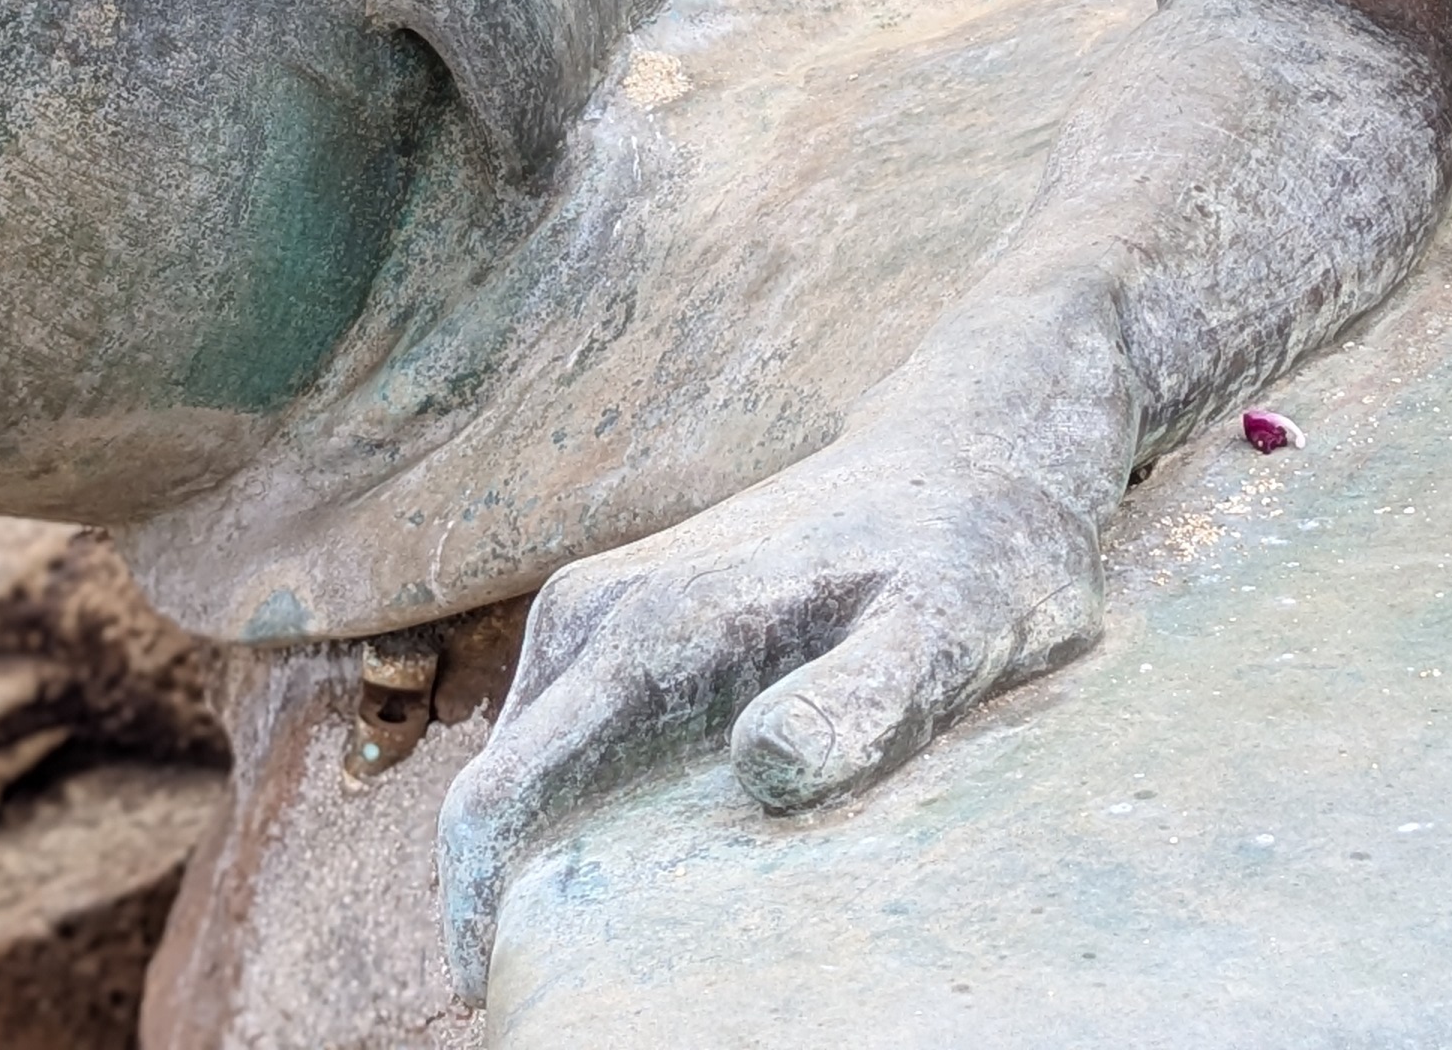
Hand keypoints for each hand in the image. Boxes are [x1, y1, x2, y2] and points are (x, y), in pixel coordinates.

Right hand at [434, 418, 1108, 999]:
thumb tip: (762, 768)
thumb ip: (862, 700)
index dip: (480, 916)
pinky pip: (559, 736)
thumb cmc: (970, 559)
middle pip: (494, 793)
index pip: (501, 796)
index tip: (504, 1002)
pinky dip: (575, 813)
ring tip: (619, 958)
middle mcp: (597, 611)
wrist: (968, 457)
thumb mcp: (947, 635)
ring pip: (522, 766)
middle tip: (576, 1002)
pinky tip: (650, 873)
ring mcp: (601, 607)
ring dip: (544, 860)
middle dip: (509, 903)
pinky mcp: (624, 616)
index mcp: (649, 631)